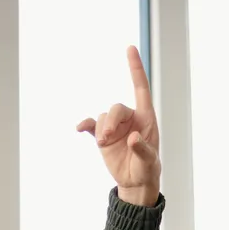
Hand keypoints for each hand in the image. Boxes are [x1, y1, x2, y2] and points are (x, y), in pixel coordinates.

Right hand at [77, 46, 160, 206]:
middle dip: (110, 121)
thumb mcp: (149, 161)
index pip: (140, 87)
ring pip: (103, 118)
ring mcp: (115, 126)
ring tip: (105, 144)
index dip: (135, 68)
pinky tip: (79, 128)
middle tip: (107, 139)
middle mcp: (130, 118)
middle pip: (116, 108)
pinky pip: (91, 125)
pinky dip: (85, 125)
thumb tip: (133, 137)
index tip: (130, 48)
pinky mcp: (102, 136)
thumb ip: (143, 149)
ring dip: (101, 129)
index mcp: (146, 118)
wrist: (134, 181)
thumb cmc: (147, 168)